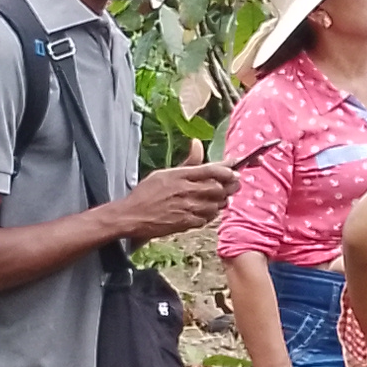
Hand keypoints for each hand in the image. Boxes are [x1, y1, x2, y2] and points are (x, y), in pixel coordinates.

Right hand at [118, 162, 238, 238]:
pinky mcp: (186, 222)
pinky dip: (210, 214)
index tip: (235, 171)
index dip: (227, 170)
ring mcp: (186, 208)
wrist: (132, 216)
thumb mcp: (164, 173)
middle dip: (229, 187)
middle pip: (218, 188)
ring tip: (218, 199)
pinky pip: (207, 219)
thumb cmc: (147, 193)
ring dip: (220, 202)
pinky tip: (206, 211)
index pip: (210, 170)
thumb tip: (197, 143)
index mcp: (179, 175)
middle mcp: (184, 190)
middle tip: (232, 186)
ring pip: (216, 205)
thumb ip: (186, 162)